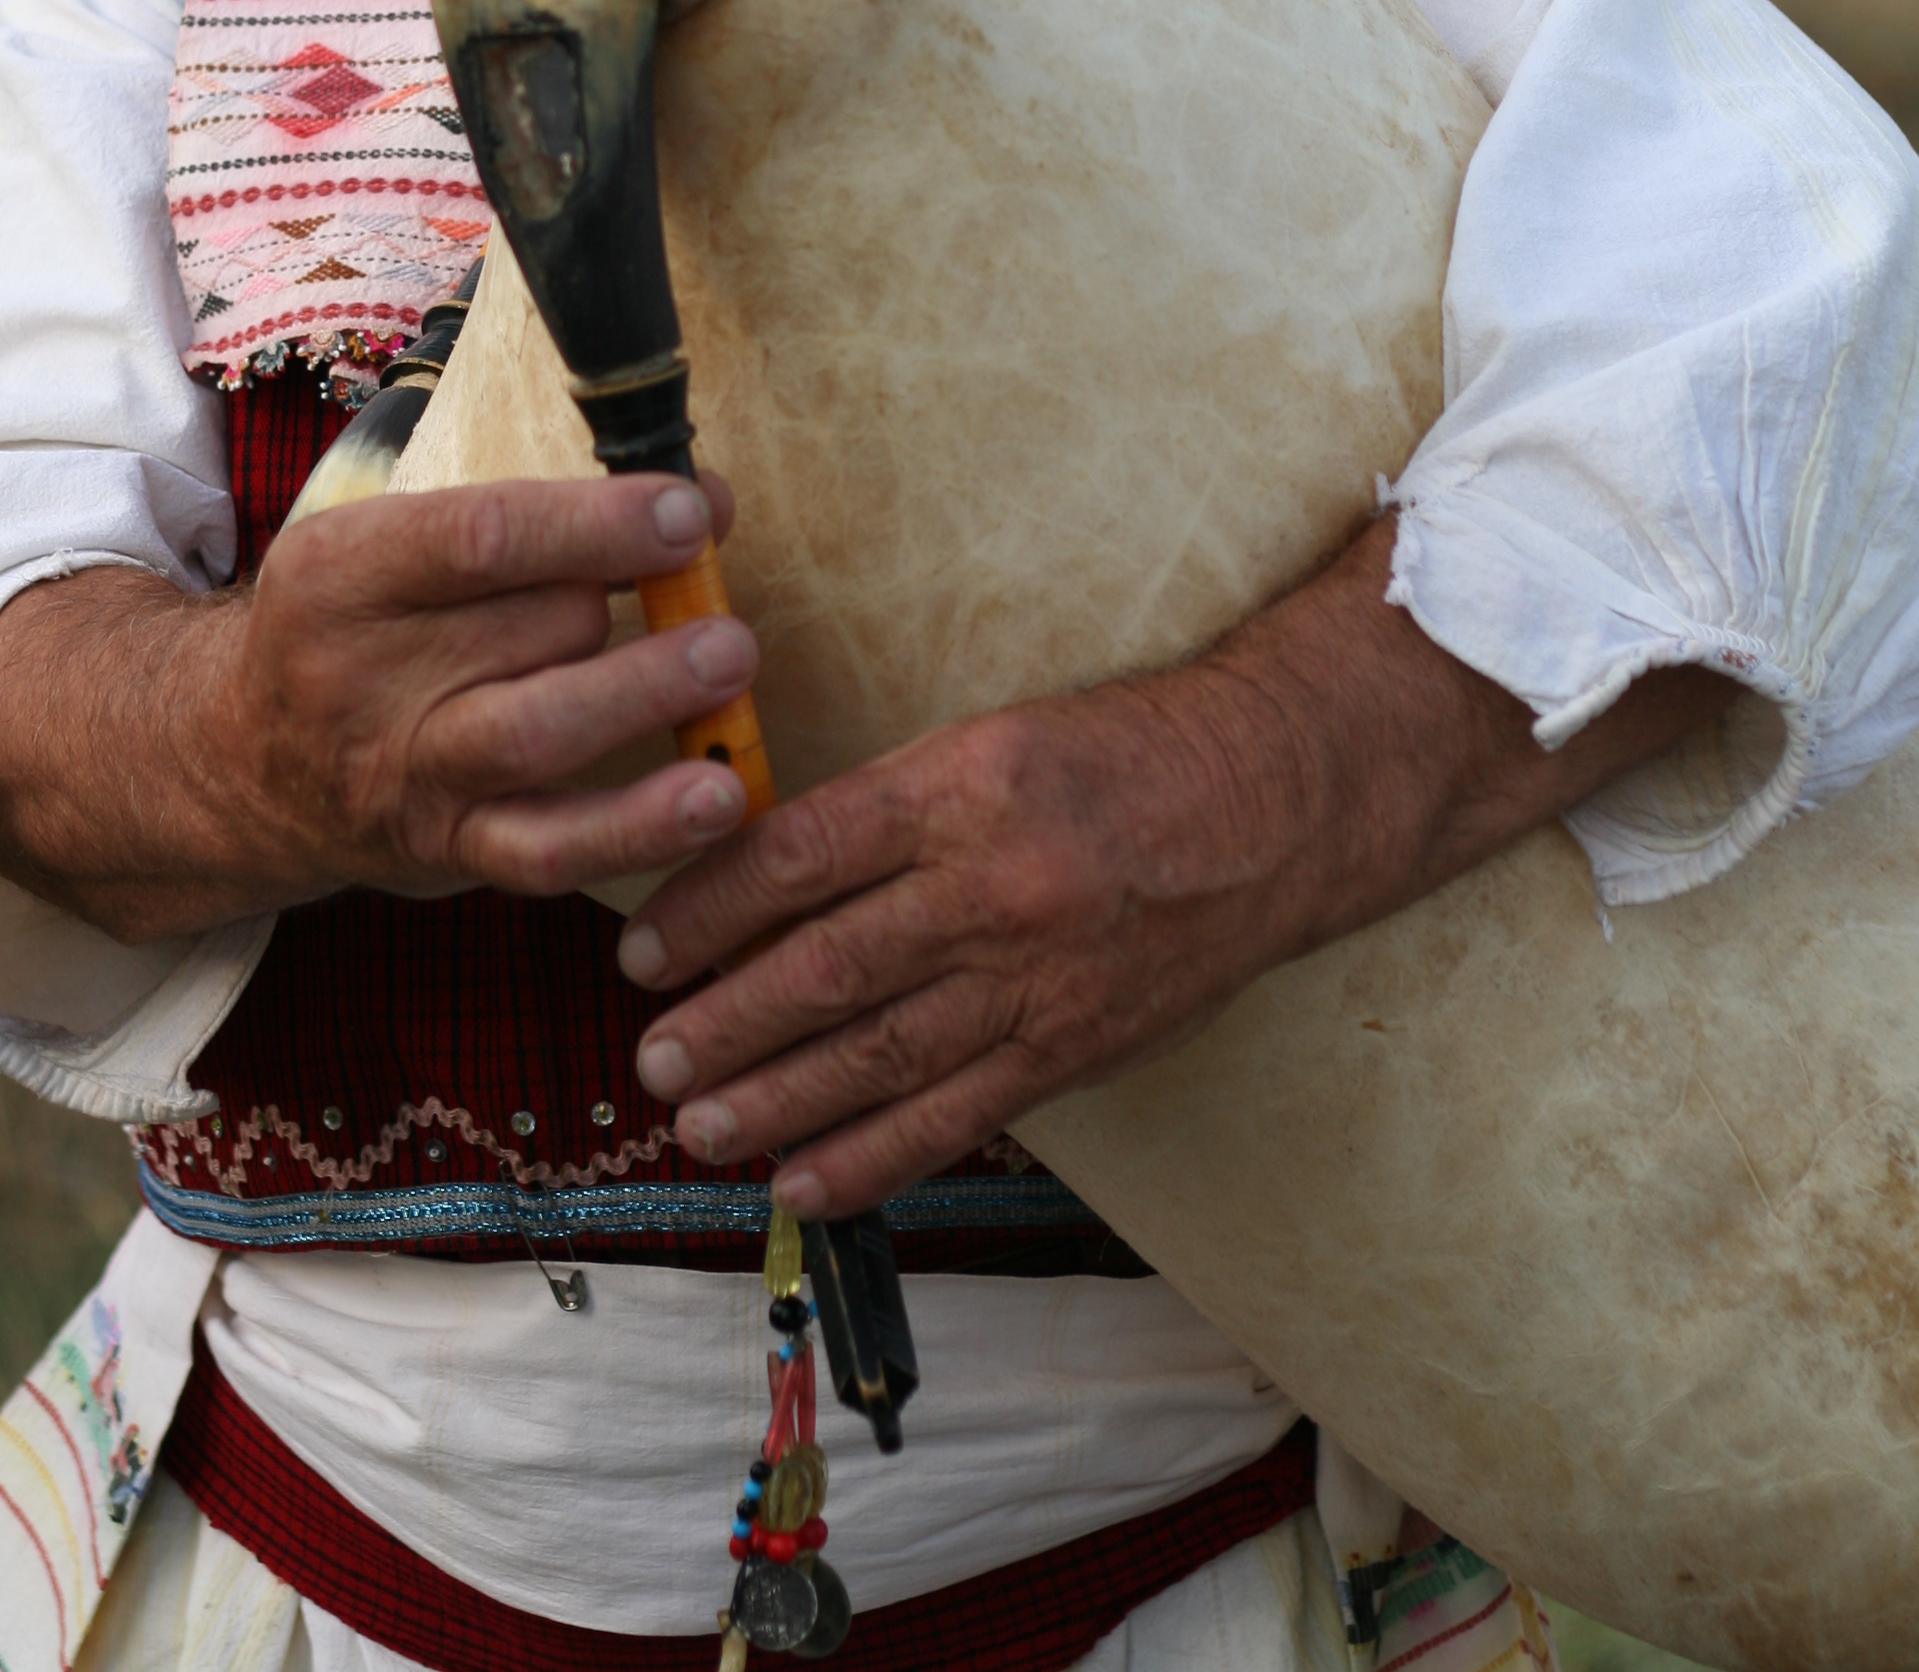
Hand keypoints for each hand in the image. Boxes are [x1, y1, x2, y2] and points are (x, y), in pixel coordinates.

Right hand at [0, 474, 759, 940]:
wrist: (240, 762)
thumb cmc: (357, 626)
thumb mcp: (388, 542)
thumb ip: (525, 519)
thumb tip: (697, 501)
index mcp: (342, 571)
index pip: (482, 538)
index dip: (598, 523)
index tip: (690, 510)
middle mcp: (361, 675)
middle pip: (528, 631)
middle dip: (636, 607)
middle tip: (716, 596)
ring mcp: (402, 772)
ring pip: (537, 737)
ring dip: (647, 698)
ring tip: (729, 663)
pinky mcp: (444, 852)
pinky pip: (549, 851)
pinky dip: (640, 829)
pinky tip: (717, 796)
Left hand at [616, 513, 1729, 1214]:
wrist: (1276, 798)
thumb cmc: (1122, 754)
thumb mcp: (994, 740)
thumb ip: (888, 807)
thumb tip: (762, 868)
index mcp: (961, 784)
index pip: (798, 853)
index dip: (708, 907)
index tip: (643, 942)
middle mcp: (992, 884)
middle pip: (823, 966)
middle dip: (722, 1018)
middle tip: (649, 1052)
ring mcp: (1036, 977)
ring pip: (877, 1054)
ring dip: (772, 1096)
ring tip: (694, 1122)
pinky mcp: (1075, 1044)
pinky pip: (955, 1115)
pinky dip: (870, 1155)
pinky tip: (800, 1179)